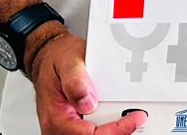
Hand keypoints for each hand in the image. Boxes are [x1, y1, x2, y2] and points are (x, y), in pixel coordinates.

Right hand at [30, 32, 146, 134]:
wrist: (50, 58)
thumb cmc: (56, 61)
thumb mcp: (67, 61)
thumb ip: (76, 81)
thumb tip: (87, 102)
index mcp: (56, 118)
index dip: (116, 130)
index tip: (136, 117)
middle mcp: (60, 128)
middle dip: (117, 129)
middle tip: (135, 115)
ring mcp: (69, 129)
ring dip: (114, 128)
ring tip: (128, 114)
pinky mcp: (76, 126)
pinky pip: (95, 131)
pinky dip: (109, 125)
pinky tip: (118, 115)